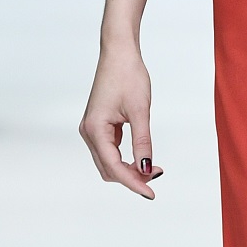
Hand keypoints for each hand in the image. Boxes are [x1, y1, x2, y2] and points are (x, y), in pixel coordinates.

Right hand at [79, 41, 164, 197]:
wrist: (119, 53)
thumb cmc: (128, 75)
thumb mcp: (140, 111)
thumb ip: (143, 142)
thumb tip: (146, 168)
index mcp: (95, 129)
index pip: (114, 167)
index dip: (133, 183)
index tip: (151, 193)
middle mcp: (88, 132)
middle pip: (108, 168)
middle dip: (132, 177)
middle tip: (158, 175)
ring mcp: (92, 129)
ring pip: (109, 162)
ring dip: (129, 169)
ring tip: (153, 167)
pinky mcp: (99, 126)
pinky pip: (110, 150)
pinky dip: (126, 158)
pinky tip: (142, 156)